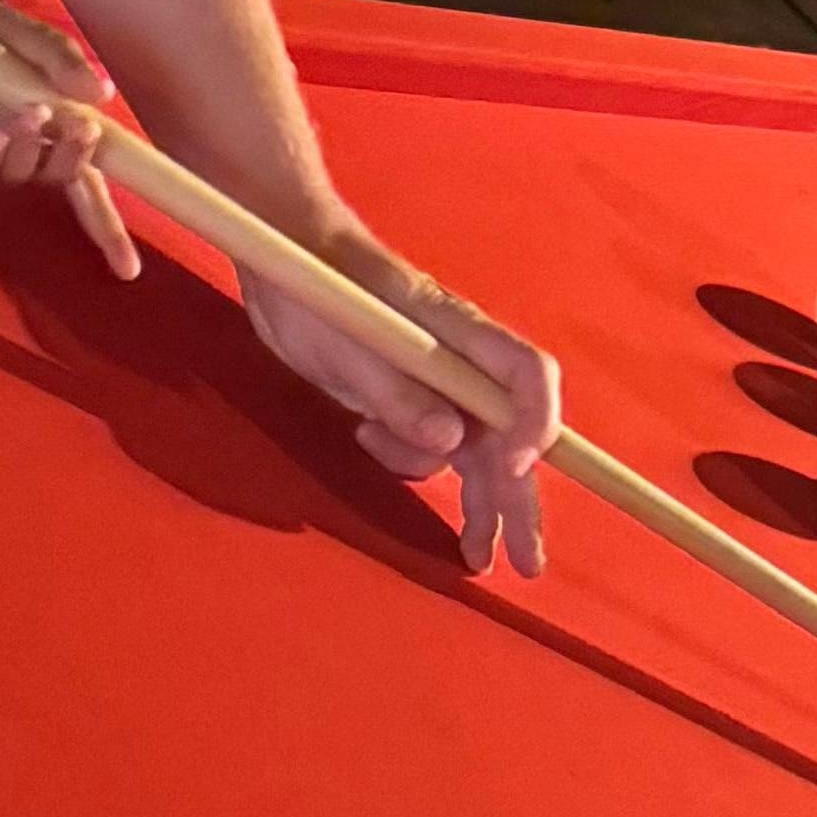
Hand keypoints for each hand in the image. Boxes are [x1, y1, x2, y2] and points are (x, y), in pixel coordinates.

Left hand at [0, 0, 137, 283]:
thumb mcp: (37, 42)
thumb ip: (65, 62)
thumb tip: (102, 94)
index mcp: (58, 135)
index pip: (91, 191)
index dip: (109, 232)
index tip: (128, 271)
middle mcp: (27, 154)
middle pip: (62, 183)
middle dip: (74, 162)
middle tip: (80, 129)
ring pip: (20, 176)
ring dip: (30, 150)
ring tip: (30, 112)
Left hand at [247, 219, 557, 578]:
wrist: (284, 254)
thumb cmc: (316, 287)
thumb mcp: (347, 345)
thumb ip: (397, 395)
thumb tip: (449, 446)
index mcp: (459, 335)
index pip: (526, 378)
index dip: (531, 426)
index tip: (509, 471)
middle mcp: (460, 362)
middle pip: (508, 434)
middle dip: (519, 498)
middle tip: (526, 563)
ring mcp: (434, 381)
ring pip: (471, 451)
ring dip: (476, 501)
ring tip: (476, 556)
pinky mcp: (404, 395)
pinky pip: (429, 445)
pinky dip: (418, 466)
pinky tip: (375, 448)